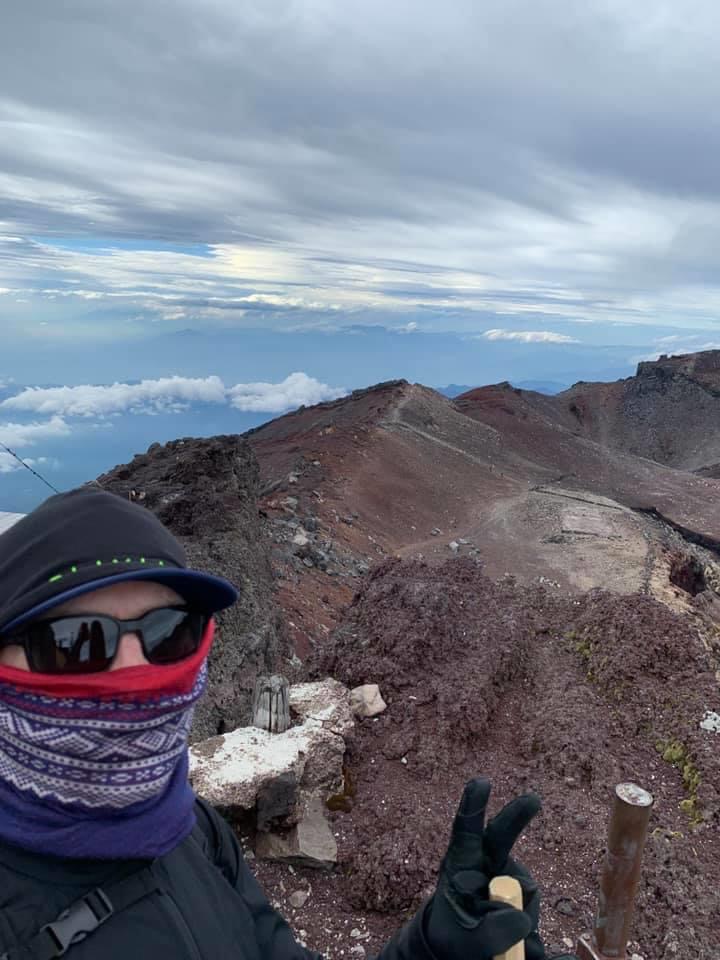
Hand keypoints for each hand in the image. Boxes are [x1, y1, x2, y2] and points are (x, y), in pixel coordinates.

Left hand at [424, 777, 575, 959]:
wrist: (464, 949)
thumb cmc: (456, 937)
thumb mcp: (466, 941)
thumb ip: (491, 932)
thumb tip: (520, 917)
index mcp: (460, 865)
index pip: (465, 832)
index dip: (472, 806)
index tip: (481, 782)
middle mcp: (485, 862)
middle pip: (500, 836)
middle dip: (516, 816)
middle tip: (533, 800)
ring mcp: (506, 875)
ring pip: (523, 890)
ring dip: (518, 913)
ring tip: (495, 935)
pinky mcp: (522, 891)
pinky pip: (530, 907)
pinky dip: (525, 924)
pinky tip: (513, 934)